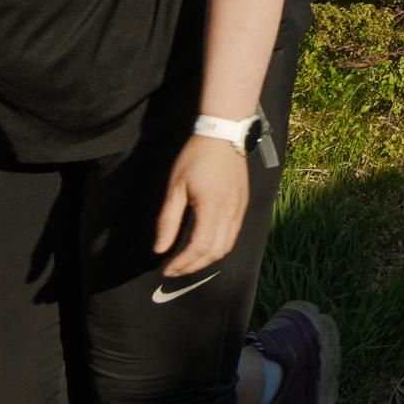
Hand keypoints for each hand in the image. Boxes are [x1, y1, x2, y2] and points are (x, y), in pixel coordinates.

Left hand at [156, 132, 252, 277]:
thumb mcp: (175, 187)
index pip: (199, 247)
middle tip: (175, 269)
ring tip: (188, 261)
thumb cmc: (196, 157)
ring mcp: (240, 209)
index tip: (166, 268)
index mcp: (212, 207)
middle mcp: (230, 212)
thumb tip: (160, 249)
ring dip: (207, 259)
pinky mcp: (243, 205)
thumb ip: (168, 220)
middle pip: (215, 252)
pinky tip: (204, 245)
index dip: (183, 263)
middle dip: (194, 266)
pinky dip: (218, 247)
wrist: (224, 135)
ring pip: (227, 246)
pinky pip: (233, 235)